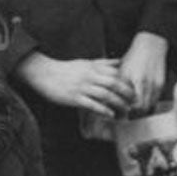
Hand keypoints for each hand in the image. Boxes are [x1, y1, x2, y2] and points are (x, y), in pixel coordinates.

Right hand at [15, 53, 129, 117]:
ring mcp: (81, 87)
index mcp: (92, 67)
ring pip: (104, 94)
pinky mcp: (74, 98)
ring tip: (125, 110)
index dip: (126, 81)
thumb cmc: (65, 69)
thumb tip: (119, 61)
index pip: (115, 73)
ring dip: (117, 103)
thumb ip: (103, 63)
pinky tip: (110, 114)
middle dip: (126, 93)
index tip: (133, 90)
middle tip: (133, 101)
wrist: (43, 73)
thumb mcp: (85, 62)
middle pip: (113, 83)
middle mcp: (89, 76)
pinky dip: (102, 109)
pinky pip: (91, 104)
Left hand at [116, 33, 168, 116]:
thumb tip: (109, 102)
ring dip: (141, 111)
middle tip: (124, 115)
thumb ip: (118, 88)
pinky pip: (155, 100)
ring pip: (151, 106)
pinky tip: (140, 103)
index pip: (135, 107)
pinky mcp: (162, 85)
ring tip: (131, 110)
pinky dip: (148, 104)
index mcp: (139, 82)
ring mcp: (158, 86)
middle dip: (134, 114)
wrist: (151, 46)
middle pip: (143, 110)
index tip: (118, 113)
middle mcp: (151, 85)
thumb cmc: (133, 58)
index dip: (127, 112)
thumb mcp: (122, 71)